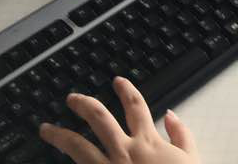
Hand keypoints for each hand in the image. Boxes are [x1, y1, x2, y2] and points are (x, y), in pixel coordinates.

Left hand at [40, 77, 199, 163]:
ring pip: (77, 145)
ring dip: (59, 135)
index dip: (126, 90)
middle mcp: (124, 150)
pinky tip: (55, 161)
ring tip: (46, 129)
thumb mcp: (191, 157)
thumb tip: (171, 116)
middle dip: (83, 104)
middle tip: (72, 99)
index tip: (118, 81)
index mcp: (148, 141)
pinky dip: (68, 163)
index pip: (135, 106)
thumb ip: (182, 134)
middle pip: (99, 118)